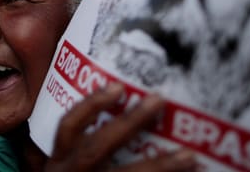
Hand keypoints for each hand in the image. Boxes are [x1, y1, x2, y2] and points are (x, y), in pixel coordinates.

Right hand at [44, 83, 196, 171]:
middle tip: (158, 100)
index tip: (118, 87)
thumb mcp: (63, 169)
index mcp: (60, 162)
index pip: (68, 127)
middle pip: (97, 148)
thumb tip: (117, 112)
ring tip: (190, 156)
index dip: (90, 105)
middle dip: (129, 123)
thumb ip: (79, 148)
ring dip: (161, 166)